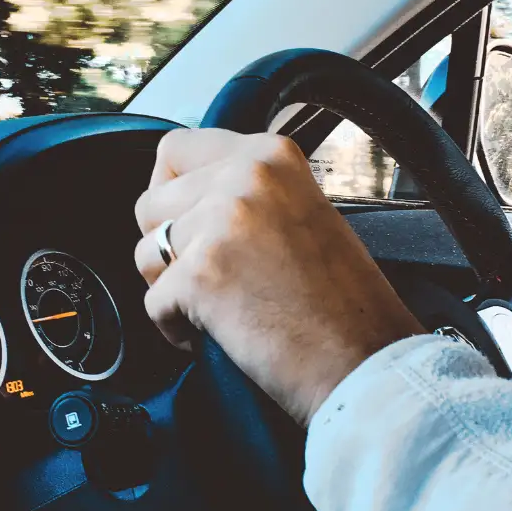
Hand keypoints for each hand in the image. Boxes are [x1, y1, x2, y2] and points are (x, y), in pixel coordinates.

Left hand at [134, 128, 423, 424]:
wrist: (366, 363)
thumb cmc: (343, 304)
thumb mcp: (302, 212)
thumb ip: (247, 192)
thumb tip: (183, 195)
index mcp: (271, 155)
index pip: (175, 148)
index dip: (170, 192)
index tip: (188, 224)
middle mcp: (245, 176)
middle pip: (150, 203)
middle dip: (168, 247)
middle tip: (211, 278)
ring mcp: (221, 223)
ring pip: (146, 252)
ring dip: (169, 288)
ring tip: (220, 308)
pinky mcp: (200, 274)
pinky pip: (153, 303)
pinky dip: (177, 328)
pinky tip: (222, 334)